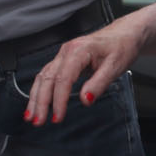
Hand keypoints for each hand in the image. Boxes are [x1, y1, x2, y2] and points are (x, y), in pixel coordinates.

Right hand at [25, 19, 145, 125]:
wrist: (124, 34)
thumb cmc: (120, 46)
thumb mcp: (115, 67)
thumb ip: (99, 84)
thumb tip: (86, 99)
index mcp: (78, 50)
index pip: (63, 79)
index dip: (59, 100)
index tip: (58, 116)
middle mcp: (66, 51)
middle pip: (47, 78)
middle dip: (40, 102)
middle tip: (38, 121)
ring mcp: (63, 56)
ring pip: (43, 77)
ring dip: (36, 98)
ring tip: (31, 116)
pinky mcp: (64, 61)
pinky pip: (47, 76)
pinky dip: (40, 90)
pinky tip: (36, 102)